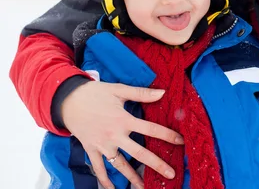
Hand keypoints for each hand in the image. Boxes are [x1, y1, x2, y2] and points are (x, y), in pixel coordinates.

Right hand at [62, 81, 183, 188]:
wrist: (67, 101)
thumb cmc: (95, 93)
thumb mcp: (119, 90)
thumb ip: (141, 93)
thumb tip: (162, 92)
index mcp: (123, 119)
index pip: (150, 129)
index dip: (167, 135)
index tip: (181, 141)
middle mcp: (114, 135)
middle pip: (139, 153)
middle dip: (156, 164)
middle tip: (171, 174)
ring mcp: (102, 145)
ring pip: (120, 165)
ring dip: (133, 177)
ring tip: (145, 188)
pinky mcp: (91, 150)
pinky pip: (99, 168)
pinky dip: (105, 180)